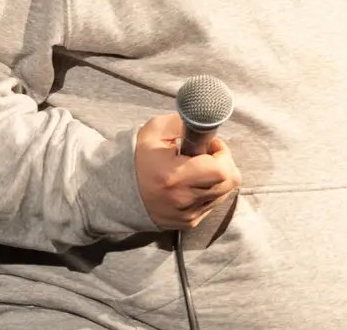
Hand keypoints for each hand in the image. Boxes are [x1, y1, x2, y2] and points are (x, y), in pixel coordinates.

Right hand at [133, 112, 241, 229]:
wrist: (117, 192)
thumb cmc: (137, 159)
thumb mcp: (155, 131)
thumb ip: (183, 124)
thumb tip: (205, 124)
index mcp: (176, 178)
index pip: (222, 170)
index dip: (223, 153)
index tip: (211, 144)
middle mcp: (184, 200)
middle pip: (229, 183)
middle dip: (224, 163)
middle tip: (207, 154)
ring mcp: (188, 215)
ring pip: (224, 193)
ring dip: (217, 178)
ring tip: (197, 168)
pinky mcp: (188, 222)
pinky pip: (212, 204)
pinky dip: (209, 191)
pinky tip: (191, 183)